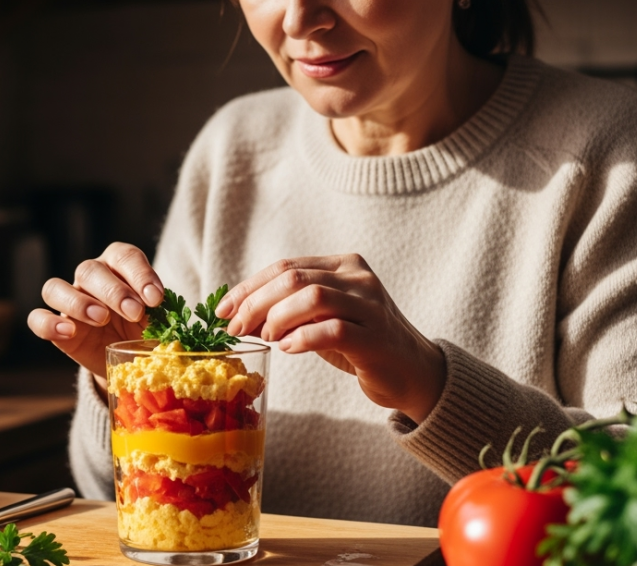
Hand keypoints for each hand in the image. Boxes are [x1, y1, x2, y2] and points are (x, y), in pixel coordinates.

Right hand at [26, 242, 164, 388]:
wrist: (132, 363)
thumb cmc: (149, 333)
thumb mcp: (163, 323)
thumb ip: (167, 315)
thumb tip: (176, 317)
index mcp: (120, 267)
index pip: (123, 256)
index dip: (139, 273)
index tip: (156, 298)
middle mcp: (91, 278)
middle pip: (90, 270)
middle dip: (115, 291)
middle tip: (135, 312)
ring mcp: (69, 301)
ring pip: (56, 287)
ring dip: (79, 302)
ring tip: (102, 318)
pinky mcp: (56, 328)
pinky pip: (38, 318)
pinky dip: (49, 323)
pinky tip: (69, 332)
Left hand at [215, 254, 445, 422]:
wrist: (412, 371)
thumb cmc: (361, 343)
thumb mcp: (323, 319)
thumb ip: (289, 311)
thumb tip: (240, 317)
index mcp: (343, 265)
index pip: (285, 266)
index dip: (249, 287)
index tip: (223, 310)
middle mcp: (358, 278)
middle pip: (293, 278)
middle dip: (256, 303)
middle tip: (236, 328)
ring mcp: (370, 306)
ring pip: (312, 296)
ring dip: (278, 318)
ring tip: (267, 337)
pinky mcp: (376, 336)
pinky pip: (334, 329)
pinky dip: (304, 338)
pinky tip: (288, 349)